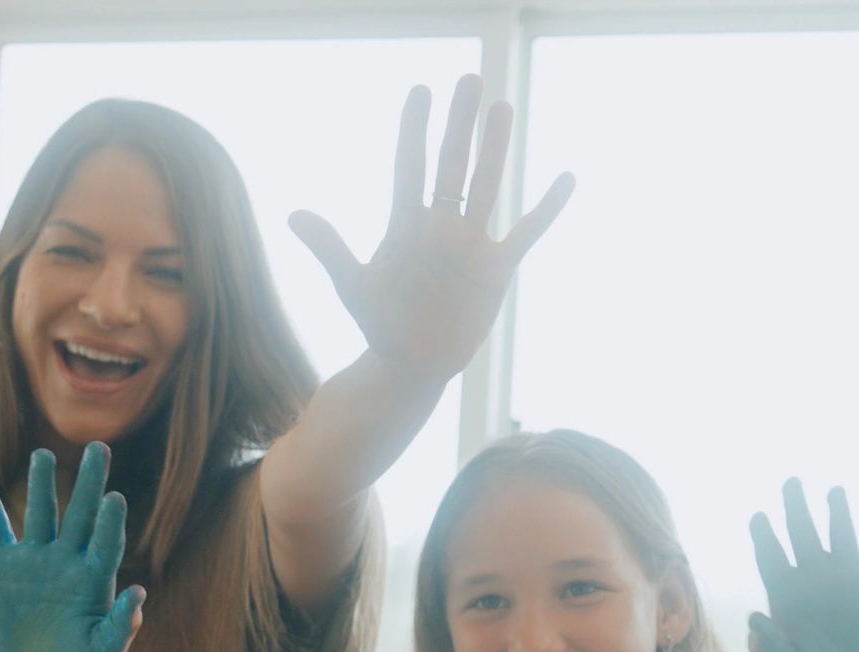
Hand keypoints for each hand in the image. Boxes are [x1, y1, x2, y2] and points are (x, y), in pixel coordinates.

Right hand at [0, 442, 139, 651]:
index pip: (105, 543)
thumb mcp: (103, 650)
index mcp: (94, 577)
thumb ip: (122, 626)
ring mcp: (37, 557)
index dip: (109, 523)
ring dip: (41, 484)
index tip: (114, 498)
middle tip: (98, 449)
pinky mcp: (5, 564)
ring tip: (42, 456)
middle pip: (79, 514)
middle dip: (88, 483)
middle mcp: (67, 559)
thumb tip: (139, 593)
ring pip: (40, 513)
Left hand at [288, 74, 575, 384]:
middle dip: (460, 123)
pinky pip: (527, 231)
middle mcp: (440, 226)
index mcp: (405, 226)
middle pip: (451, 164)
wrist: (412, 365)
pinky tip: (563, 179)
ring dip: (495, 147)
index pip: (409, 166)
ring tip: (501, 106)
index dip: (414, 129)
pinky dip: (545, 208)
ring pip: (487, 184)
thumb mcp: (352, 287)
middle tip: (469, 79)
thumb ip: (330, 248)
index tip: (420, 90)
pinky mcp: (496, 268)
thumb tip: (294, 215)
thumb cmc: (379, 325)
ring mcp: (470, 244)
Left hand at [748, 479, 858, 651]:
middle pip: (802, 535)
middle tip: (790, 482)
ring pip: (842, 533)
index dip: (763, 537)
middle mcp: (818, 579)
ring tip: (833, 491)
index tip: (759, 517)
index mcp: (790, 595)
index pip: (772, 558)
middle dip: (795, 508)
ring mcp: (850, 578)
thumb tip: (756, 617)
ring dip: (837, 511)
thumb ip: (768, 648)